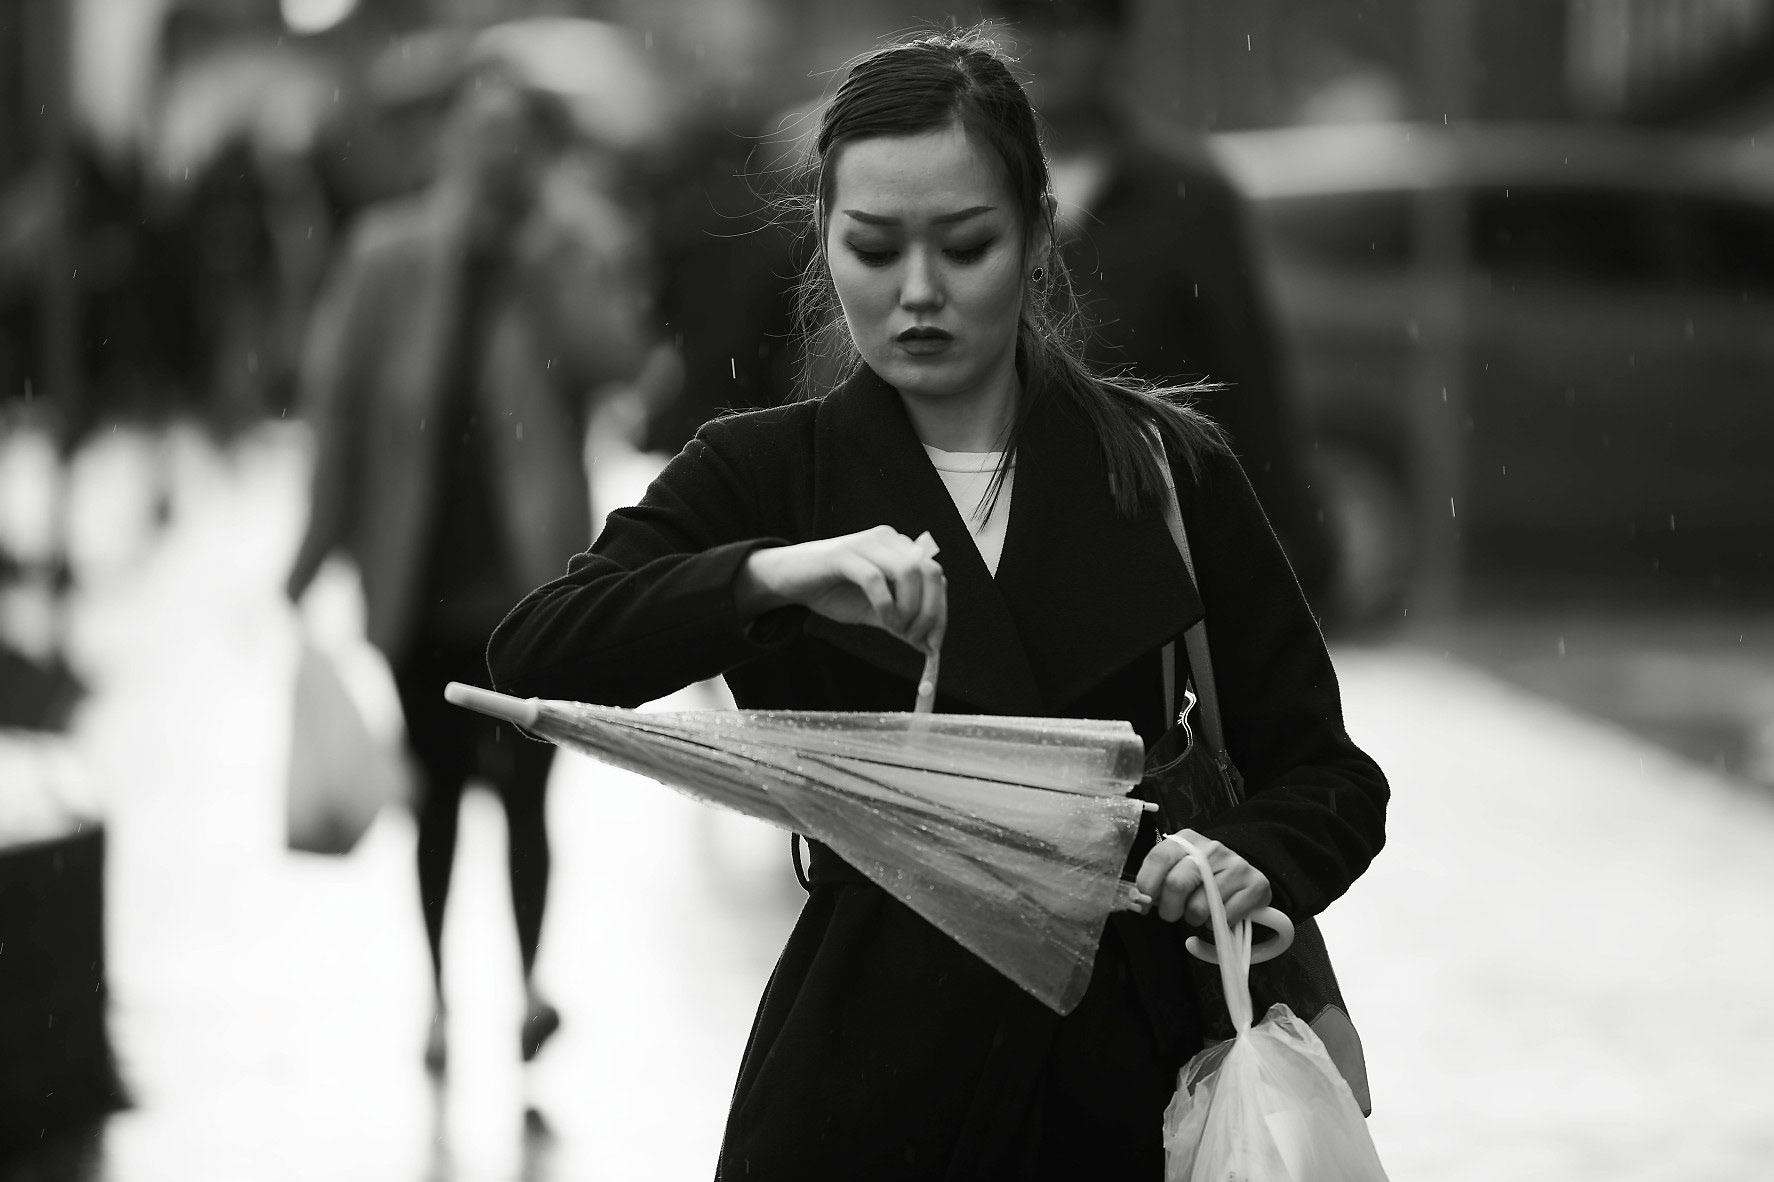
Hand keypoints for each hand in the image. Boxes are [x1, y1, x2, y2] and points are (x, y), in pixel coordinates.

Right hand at [737, 526, 945, 653]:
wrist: (789, 579)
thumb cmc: (832, 591)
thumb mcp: (875, 610)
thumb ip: (901, 620)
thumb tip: (928, 644)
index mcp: (900, 549)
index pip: (936, 576)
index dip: (940, 611)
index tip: (932, 643)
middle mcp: (888, 539)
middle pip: (930, 571)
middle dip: (929, 611)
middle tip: (914, 638)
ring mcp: (866, 543)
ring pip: (908, 572)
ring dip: (908, 609)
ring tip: (895, 628)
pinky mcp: (844, 554)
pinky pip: (876, 579)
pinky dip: (885, 605)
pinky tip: (882, 620)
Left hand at [1135, 829, 1271, 927]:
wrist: (1243, 873)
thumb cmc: (1203, 875)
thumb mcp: (1179, 867)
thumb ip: (1159, 879)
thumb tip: (1140, 900)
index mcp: (1188, 841)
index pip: (1159, 859)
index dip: (1146, 885)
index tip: (1144, 903)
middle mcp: (1212, 849)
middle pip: (1176, 884)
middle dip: (1168, 909)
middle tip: (1172, 914)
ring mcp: (1236, 866)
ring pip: (1199, 907)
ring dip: (1194, 919)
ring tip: (1199, 912)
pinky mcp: (1255, 885)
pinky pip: (1224, 917)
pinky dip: (1216, 924)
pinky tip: (1219, 914)